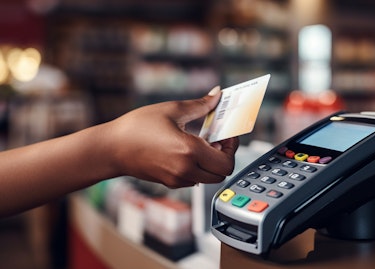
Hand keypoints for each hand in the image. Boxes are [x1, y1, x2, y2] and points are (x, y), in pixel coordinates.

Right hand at [105, 87, 239, 187]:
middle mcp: (186, 170)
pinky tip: (187, 151)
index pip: (226, 160)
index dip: (232, 147)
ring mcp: (178, 179)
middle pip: (222, 173)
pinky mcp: (170, 183)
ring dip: (212, 163)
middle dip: (224, 156)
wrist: (110, 149)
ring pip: (209, 178)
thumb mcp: (171, 110)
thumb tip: (217, 94)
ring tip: (201, 144)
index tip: (227, 134)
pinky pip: (194, 179)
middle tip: (217, 139)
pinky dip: (198, 168)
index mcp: (189, 151)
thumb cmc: (136, 127)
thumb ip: (200, 104)